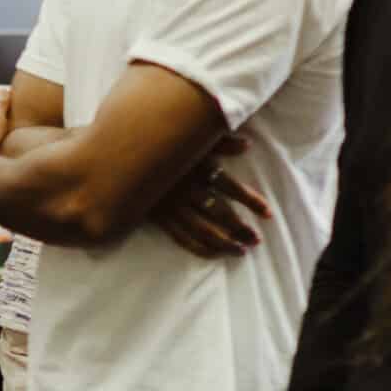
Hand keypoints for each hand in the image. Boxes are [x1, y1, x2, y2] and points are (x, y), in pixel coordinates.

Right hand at [149, 133, 270, 256]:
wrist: (122, 157)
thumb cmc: (161, 143)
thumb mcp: (191, 136)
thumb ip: (220, 141)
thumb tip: (247, 144)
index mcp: (198, 168)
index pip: (232, 188)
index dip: (252, 202)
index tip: (268, 214)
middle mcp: (188, 190)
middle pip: (220, 212)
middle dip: (240, 228)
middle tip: (256, 239)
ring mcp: (173, 206)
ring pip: (203, 230)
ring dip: (224, 243)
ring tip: (241, 252)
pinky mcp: (160, 218)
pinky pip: (182, 237)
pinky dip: (199, 248)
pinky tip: (214, 254)